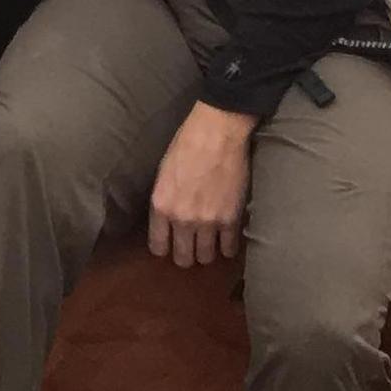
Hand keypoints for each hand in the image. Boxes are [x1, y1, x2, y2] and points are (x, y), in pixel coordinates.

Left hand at [148, 103, 254, 267]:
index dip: (164, 248)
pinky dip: (228, 247)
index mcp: (161, 206)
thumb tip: (167, 220)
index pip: (158, 246)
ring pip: (206, 258)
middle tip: (191, 246)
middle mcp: (182, 219)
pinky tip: (226, 238)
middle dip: (186, 255)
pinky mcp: (231, 220)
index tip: (169, 245)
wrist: (217, 133)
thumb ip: (165, 201)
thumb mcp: (163, 173)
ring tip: (209, 242)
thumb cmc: (186, 144)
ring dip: (207, 252)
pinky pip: (229, 249)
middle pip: (184, 258)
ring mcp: (208, 223)